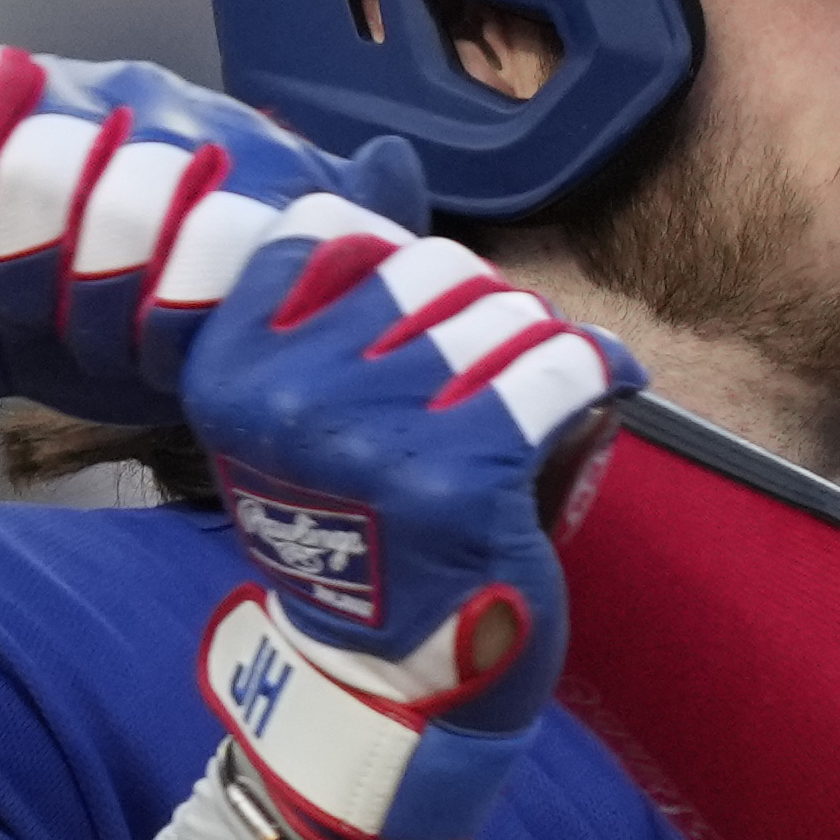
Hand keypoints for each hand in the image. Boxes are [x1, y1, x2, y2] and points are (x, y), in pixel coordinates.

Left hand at [0, 47, 425, 445]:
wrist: (289, 327)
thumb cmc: (123, 309)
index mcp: (35, 103)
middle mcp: (127, 96)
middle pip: (34, 174)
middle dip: (39, 281)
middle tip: (75, 316)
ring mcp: (226, 139)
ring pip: (129, 223)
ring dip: (124, 317)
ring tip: (151, 331)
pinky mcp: (313, 201)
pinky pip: (225, 266)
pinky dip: (198, 330)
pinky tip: (213, 339)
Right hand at [175, 196, 637, 839]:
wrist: (394, 686)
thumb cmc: (359, 536)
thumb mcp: (309, 408)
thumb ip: (343, 285)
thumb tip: (385, 152)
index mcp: (231, 369)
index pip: (332, 228)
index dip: (393, 261)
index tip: (415, 319)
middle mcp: (288, 394)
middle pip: (424, 264)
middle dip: (475, 305)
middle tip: (487, 369)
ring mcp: (374, 432)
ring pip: (498, 310)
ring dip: (534, 342)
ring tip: (535, 391)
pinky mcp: (464, 473)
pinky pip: (557, 367)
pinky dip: (598, 368)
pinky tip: (609, 385)